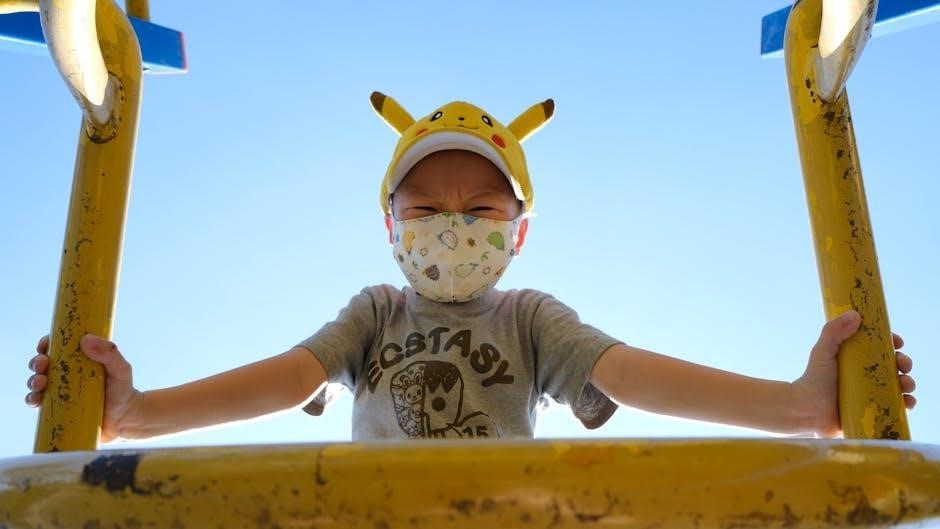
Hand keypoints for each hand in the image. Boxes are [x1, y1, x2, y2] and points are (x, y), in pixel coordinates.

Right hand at [26, 334, 144, 441]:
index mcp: (78, 360)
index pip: (57, 347)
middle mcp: (66, 374)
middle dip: (37, 362)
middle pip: (43, 364)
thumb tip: (86, 339)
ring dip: (33, 381)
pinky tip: (35, 400)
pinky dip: (32, 400)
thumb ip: (109, 353)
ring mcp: (60, 391)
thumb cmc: (123, 389)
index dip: (46, 343)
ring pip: (37, 382)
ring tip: (40, 384)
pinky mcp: (57, 409)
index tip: (45, 345)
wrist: (125, 418)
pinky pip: (38, 403)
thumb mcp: (120, 368)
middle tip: (42, 365)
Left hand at [792, 310, 915, 437]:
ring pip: (899, 385)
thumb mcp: (823, 351)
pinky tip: (908, 402)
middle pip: (894, 365)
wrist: (807, 409)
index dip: (892, 343)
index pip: (880, 347)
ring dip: (908, 382)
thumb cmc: (814, 379)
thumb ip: (833, 331)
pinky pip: (896, 407)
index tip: (897, 342)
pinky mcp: (873, 411)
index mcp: (856, 359)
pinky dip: (907, 404)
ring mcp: (871, 393)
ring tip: (906, 384)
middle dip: (904, 362)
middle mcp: (866, 375)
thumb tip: (855, 314)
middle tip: (903, 364)